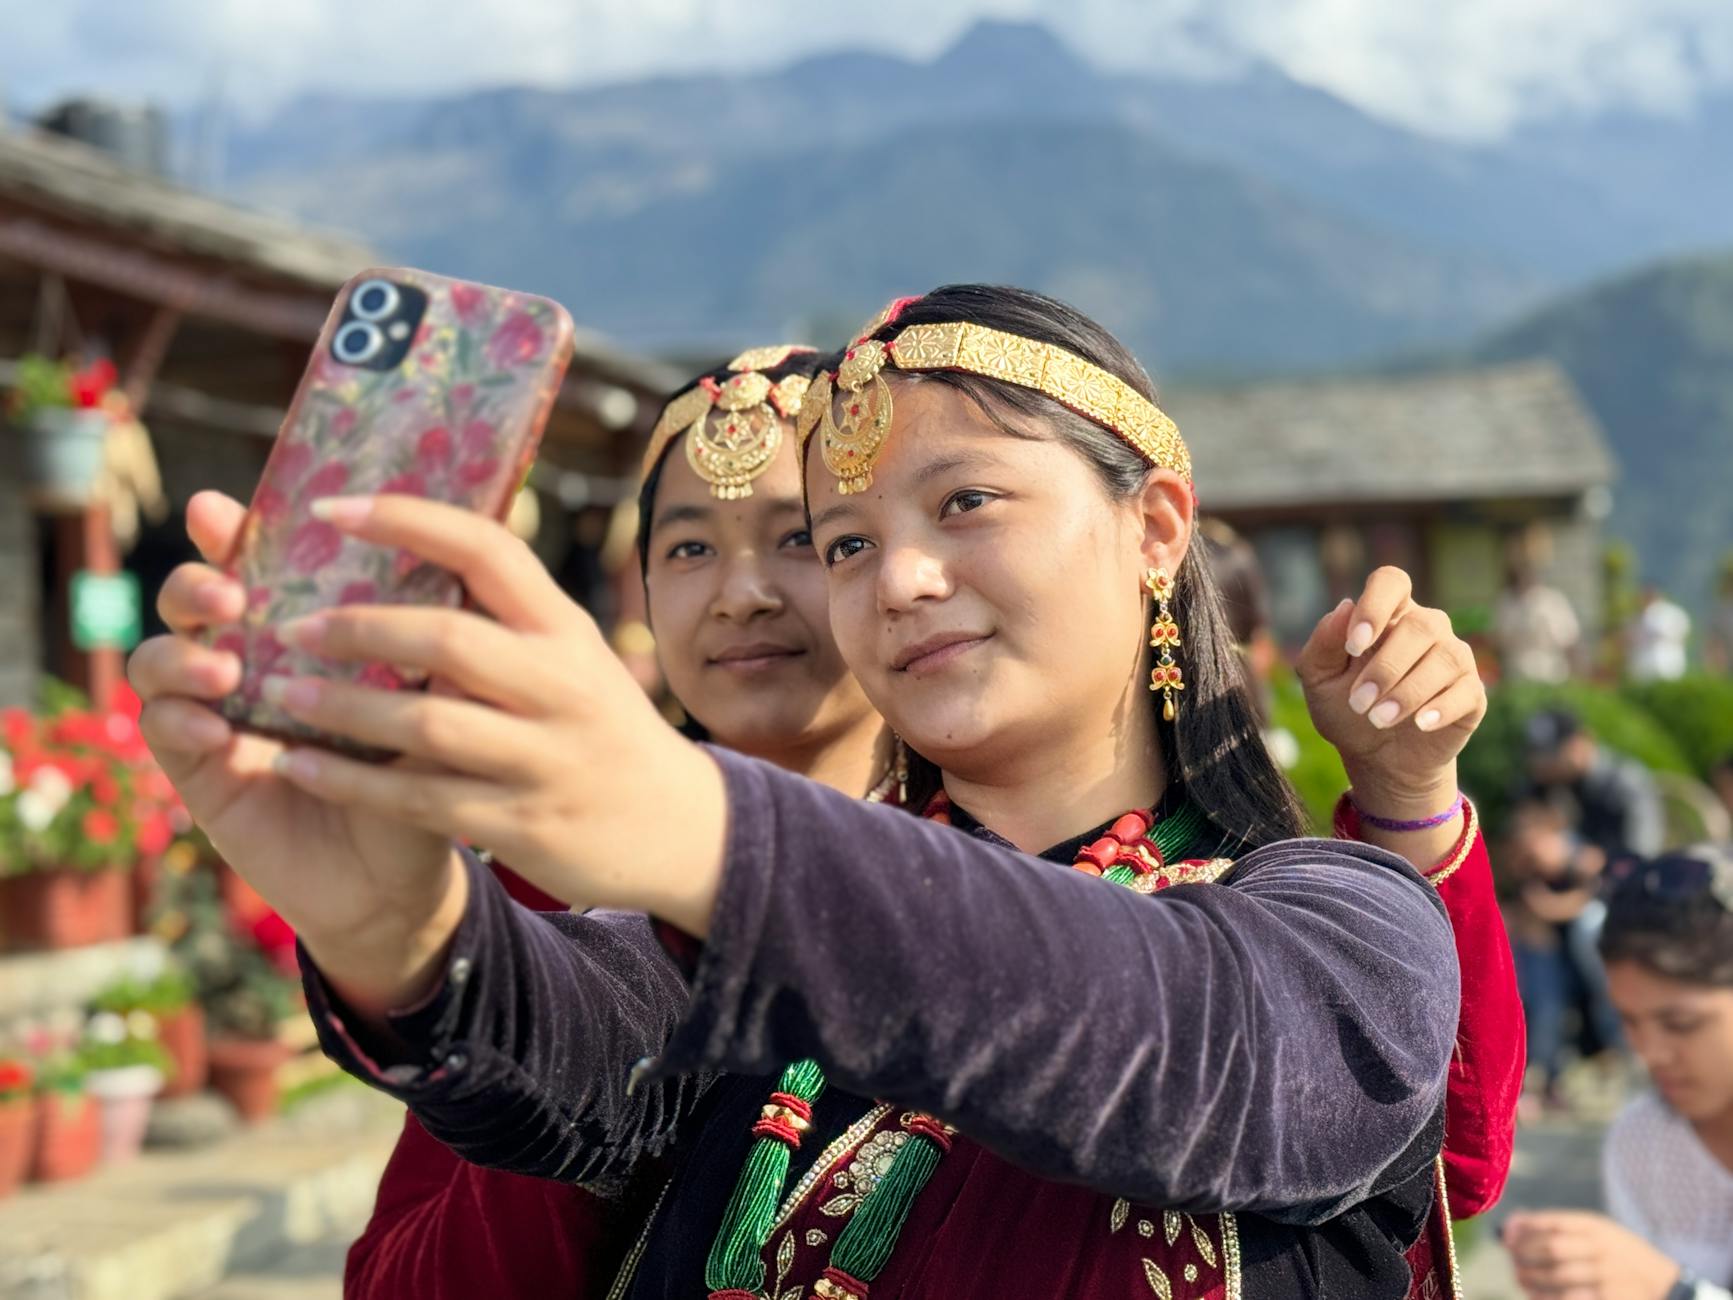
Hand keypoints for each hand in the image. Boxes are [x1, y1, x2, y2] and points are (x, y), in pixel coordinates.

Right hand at [129, 492, 463, 1011]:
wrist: (400, 877)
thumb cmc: (423, 776)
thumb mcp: (433, 703)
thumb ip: (423, 646)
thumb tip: (446, 574)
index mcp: (306, 626)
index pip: (259, 563)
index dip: (231, 532)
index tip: (221, 511)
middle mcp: (252, 658)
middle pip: (194, 596)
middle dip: (196, 583)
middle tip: (231, 598)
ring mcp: (216, 712)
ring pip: (160, 656)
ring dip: (182, 654)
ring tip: (225, 672)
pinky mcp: (198, 770)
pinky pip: (164, 728)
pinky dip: (180, 719)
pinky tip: (214, 729)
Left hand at [250, 494, 727, 935]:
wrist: (676, 828)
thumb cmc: (602, 726)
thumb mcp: (575, 656)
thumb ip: (508, 615)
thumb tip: (411, 548)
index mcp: (565, 629)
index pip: (487, 549)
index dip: (405, 520)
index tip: (327, 508)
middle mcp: (560, 685)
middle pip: (447, 639)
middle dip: (358, 628)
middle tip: (290, 624)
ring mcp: (543, 757)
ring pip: (425, 725)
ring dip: (341, 708)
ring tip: (277, 692)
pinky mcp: (521, 822)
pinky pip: (416, 800)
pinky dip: (348, 782)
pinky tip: (295, 766)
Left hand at [1297, 567, 1485, 817]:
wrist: (1376, 757)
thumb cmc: (1346, 707)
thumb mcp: (1319, 679)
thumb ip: (1323, 644)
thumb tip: (1343, 607)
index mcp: (1387, 615)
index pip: (1391, 582)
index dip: (1375, 606)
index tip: (1353, 645)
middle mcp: (1426, 628)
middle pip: (1419, 625)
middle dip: (1385, 667)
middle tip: (1359, 703)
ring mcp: (1453, 658)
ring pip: (1445, 657)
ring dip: (1408, 691)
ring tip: (1379, 720)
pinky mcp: (1471, 692)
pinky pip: (1466, 690)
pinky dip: (1441, 707)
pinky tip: (1419, 723)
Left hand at [1503, 1210, 1680, 1298]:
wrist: (1666, 1286)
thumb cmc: (1620, 1256)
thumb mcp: (1598, 1232)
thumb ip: (1558, 1226)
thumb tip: (1511, 1224)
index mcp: (1598, 1228)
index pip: (1553, 1222)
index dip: (1525, 1228)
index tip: (1507, 1235)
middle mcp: (1603, 1250)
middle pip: (1553, 1248)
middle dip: (1524, 1254)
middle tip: (1512, 1258)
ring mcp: (1607, 1278)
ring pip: (1558, 1277)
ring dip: (1531, 1278)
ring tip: (1520, 1277)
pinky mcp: (1609, 1299)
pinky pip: (1569, 1299)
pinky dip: (1546, 1298)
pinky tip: (1536, 1295)